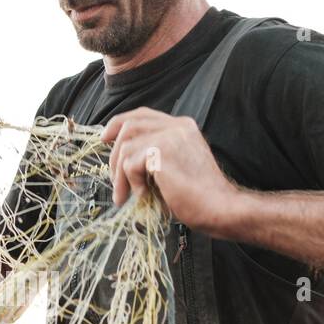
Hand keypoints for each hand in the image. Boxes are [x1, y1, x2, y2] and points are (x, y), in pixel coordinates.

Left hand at [101, 106, 242, 234]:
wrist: (219, 208)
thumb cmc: (198, 196)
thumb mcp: (174, 168)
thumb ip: (155, 156)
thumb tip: (122, 159)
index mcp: (182, 127)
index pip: (143, 115)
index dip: (120, 123)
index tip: (105, 138)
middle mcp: (177, 126)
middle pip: (129, 124)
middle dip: (114, 151)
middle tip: (112, 178)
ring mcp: (170, 136)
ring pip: (126, 145)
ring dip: (119, 172)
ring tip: (124, 193)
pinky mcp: (162, 151)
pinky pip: (130, 163)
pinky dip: (130, 182)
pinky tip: (142, 195)